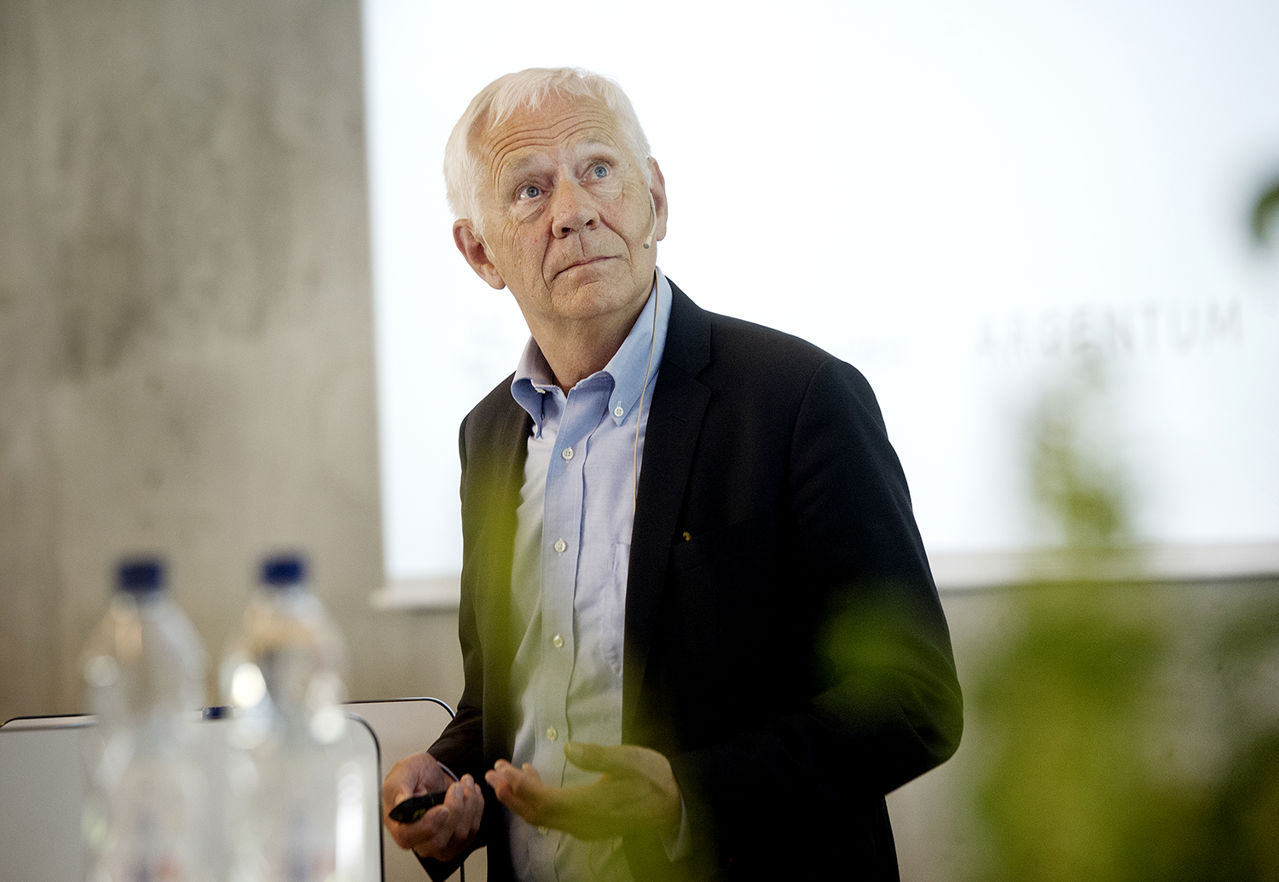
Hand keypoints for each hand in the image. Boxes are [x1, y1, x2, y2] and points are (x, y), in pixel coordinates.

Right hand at [382, 751, 483, 862]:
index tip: (443, 808)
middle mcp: (418, 839)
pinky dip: (476, 808)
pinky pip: (472, 830)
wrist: (433, 774)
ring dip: (469, 804)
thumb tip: (401, 803)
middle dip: (454, 811)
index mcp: (399, 825)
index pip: (408, 837)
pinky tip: (471, 793)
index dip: (428, 825)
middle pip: (438, 841)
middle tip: (457, 787)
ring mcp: (439, 843)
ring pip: (459, 836)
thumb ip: (399, 787)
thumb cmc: (415, 775)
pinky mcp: (456, 840)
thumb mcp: (404, 772)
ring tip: (465, 783)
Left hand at [485, 742, 680, 840]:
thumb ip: (599, 756)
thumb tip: (568, 748)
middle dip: (510, 794)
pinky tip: (533, 780)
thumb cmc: (654, 778)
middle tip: (490, 774)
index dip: (519, 786)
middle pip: (536, 813)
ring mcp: (585, 827)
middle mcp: (583, 823)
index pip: (544, 800)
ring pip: (543, 818)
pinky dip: (537, 801)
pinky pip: (554, 817)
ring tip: (503, 776)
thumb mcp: (631, 760)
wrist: (675, 805)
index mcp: (590, 806)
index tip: (501, 769)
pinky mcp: (588, 825)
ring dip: (520, 798)